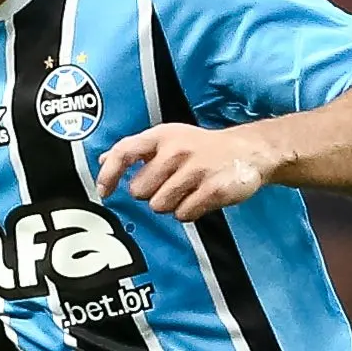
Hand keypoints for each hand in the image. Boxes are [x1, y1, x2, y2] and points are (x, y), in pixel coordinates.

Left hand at [97, 124, 270, 222]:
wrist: (248, 150)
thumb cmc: (201, 147)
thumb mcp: (168, 139)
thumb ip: (136, 151)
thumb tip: (102, 160)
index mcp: (161, 136)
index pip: (124, 152)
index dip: (109, 174)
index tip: (104, 192)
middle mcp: (177, 149)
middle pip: (139, 190)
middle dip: (150, 194)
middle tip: (169, 185)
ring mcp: (197, 169)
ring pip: (160, 206)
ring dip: (170, 205)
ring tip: (187, 191)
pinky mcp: (214, 189)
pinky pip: (184, 214)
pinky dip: (188, 212)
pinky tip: (200, 198)